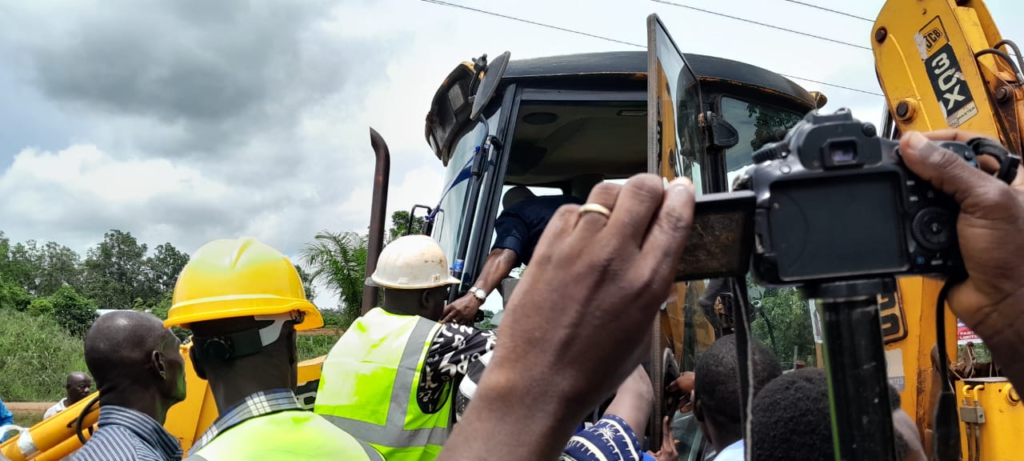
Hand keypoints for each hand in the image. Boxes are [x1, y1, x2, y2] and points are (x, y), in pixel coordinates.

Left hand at [440, 174, 695, 459]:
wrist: (537, 381)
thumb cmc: (593, 370)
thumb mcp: (641, 334)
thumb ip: (652, 291)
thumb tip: (658, 263)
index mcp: (648, 281)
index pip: (675, 216)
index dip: (681, 195)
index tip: (681, 189)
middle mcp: (616, 256)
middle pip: (641, 189)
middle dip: (651, 186)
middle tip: (648, 197)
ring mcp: (578, 247)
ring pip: (604, 191)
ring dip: (616, 196)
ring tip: (615, 212)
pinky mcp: (547, 247)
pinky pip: (570, 211)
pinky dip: (581, 215)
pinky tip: (582, 232)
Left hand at [442, 293, 480, 324]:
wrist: (474, 299)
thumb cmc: (465, 300)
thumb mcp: (455, 302)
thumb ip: (450, 307)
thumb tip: (444, 313)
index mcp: (452, 305)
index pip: (444, 312)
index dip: (440, 316)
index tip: (438, 319)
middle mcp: (456, 311)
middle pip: (447, 318)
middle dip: (443, 322)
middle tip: (441, 325)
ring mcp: (461, 315)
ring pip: (454, 322)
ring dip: (451, 324)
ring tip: (448, 325)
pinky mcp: (466, 318)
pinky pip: (460, 324)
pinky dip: (458, 325)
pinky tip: (456, 325)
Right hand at [646, 416, 678, 460]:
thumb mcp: (653, 460)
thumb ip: (650, 455)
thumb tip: (650, 452)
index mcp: (668, 450)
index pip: (666, 435)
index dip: (665, 426)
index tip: (666, 417)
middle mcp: (673, 450)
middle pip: (670, 436)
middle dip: (668, 427)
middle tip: (667, 418)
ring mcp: (675, 453)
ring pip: (671, 441)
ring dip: (667, 434)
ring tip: (665, 426)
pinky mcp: (675, 456)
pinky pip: (671, 445)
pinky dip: (667, 441)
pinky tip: (664, 440)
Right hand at [667, 371, 694, 411]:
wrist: (705, 388)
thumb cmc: (692, 381)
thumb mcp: (679, 381)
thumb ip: (673, 384)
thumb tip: (668, 388)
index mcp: (686, 377)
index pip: (677, 382)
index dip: (672, 387)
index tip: (668, 392)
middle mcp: (690, 384)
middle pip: (680, 391)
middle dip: (674, 397)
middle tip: (669, 402)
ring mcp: (695, 392)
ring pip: (685, 399)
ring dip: (679, 403)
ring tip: (675, 407)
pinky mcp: (698, 399)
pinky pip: (691, 404)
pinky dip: (686, 407)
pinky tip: (682, 410)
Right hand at [900, 130, 1023, 377]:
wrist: (1004, 307)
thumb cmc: (1017, 258)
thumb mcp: (986, 201)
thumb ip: (949, 170)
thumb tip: (913, 145)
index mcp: (1006, 177)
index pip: (967, 143)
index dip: (939, 139)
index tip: (911, 141)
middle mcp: (983, 196)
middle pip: (940, 170)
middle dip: (920, 175)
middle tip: (900, 172)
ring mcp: (960, 220)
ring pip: (923, 200)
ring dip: (915, 209)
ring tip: (912, 211)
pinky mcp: (940, 242)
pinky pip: (914, 229)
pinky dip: (911, 233)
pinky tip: (914, 235)